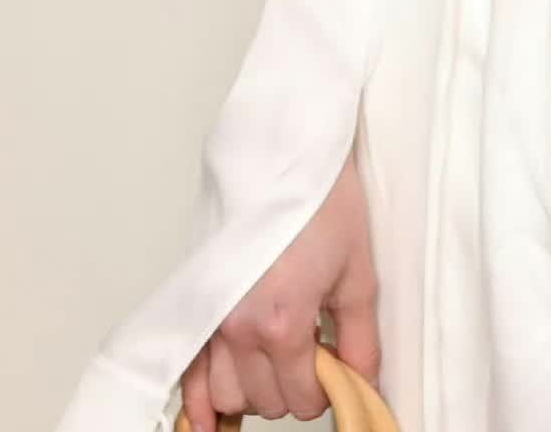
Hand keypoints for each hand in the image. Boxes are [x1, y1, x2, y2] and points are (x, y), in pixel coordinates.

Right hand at [177, 146, 380, 426]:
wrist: (283, 145)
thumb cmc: (321, 196)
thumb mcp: (358, 270)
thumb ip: (360, 339)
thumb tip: (364, 383)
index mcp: (282, 322)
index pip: (302, 399)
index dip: (326, 387)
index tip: (334, 363)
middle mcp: (238, 326)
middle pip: (264, 400)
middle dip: (293, 386)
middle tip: (312, 349)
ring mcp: (209, 315)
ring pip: (226, 394)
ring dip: (254, 387)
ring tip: (277, 355)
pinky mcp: (193, 301)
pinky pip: (186, 373)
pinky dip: (199, 399)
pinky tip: (212, 415)